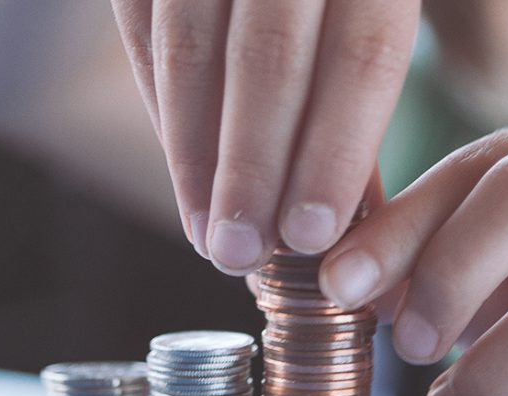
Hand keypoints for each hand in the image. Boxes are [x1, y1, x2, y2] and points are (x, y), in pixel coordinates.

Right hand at [110, 0, 419, 273]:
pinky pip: (144, 28)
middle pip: (269, 57)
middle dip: (254, 168)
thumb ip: (363, 82)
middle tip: (243, 255)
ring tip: (208, 234)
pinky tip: (182, 171)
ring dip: (195, 154)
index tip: (314, 234)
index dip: (336, 151)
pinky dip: (161, 106)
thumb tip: (351, 212)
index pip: (362, 52)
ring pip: (193, 47)